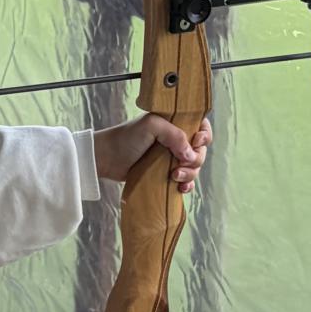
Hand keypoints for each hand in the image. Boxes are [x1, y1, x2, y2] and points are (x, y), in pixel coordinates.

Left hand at [94, 112, 209, 194]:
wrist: (106, 158)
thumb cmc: (125, 138)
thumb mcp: (151, 126)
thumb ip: (174, 134)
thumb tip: (191, 154)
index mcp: (174, 124)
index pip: (201, 127)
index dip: (204, 136)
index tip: (196, 142)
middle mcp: (175, 140)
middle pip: (200, 150)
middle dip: (196, 159)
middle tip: (180, 164)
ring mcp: (171, 158)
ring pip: (194, 167)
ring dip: (190, 174)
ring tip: (175, 176)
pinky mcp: (165, 174)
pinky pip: (185, 181)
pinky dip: (187, 185)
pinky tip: (180, 187)